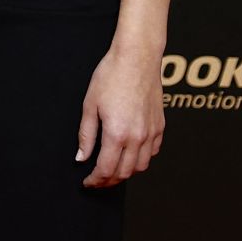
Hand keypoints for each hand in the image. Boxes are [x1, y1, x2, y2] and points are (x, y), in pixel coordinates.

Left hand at [77, 43, 164, 186]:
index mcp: (117, 134)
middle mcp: (138, 138)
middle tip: (97, 180)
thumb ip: (86, 135)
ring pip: (141, 166)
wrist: (137, 58)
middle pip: (124, 173)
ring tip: (112, 169)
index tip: (87, 182)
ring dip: (126, 173)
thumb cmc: (111, 76)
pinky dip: (141, 159)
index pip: (106, 170)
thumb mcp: (90, 105)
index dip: (95, 180)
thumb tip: (81, 157)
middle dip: (109, 181)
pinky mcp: (160, 126)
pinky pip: (153, 152)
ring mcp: (151, 133)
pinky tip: (130, 154)